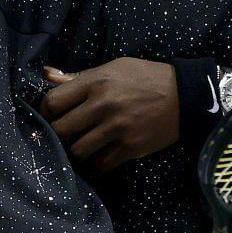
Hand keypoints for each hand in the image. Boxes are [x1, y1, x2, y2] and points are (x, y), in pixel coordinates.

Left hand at [40, 58, 178, 174]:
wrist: (186, 96)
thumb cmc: (146, 78)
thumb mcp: (114, 67)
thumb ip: (79, 76)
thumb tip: (46, 75)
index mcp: (96, 82)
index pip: (53, 102)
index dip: (46, 112)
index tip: (51, 116)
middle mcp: (103, 105)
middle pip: (60, 130)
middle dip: (58, 134)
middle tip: (64, 135)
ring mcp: (116, 129)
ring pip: (77, 151)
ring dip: (76, 151)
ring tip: (81, 147)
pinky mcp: (130, 148)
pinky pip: (100, 165)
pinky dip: (96, 164)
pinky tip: (98, 157)